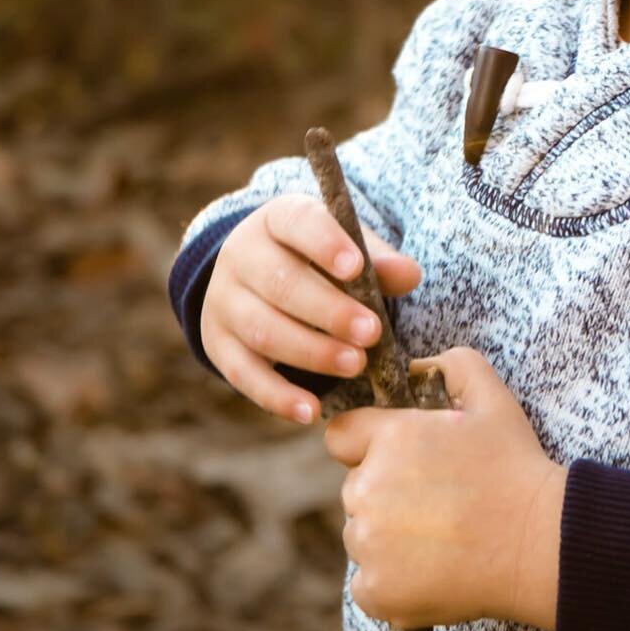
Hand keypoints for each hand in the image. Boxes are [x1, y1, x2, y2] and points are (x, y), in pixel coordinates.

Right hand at [201, 192, 422, 423]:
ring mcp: (224, 302)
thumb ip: (377, 262)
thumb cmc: (316, 261)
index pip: (297, 223)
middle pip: (280, 283)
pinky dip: (277, 396)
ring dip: (311, 352)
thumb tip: (410, 275)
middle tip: (372, 333)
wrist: (256, 279)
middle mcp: (241, 256)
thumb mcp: (345, 250)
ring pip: (263, 329)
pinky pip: (243, 374)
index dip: (325, 244)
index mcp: (276, 220)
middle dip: (328, 311)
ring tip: (355, 365)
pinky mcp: (218, 345)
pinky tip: (309, 410)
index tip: (357, 268)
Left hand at [325, 346, 568, 630]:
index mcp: (390, 438)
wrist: (540, 543)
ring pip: (361, 537)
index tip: (401, 462)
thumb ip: (449, 366)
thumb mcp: (492, 398)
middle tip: (436, 505)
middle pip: (355, 491)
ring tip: (441, 540)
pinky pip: (367, 584)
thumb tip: (415, 368)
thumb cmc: (516, 467)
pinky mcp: (376, 590)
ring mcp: (368, 543)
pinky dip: (392, 583)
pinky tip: (433, 572)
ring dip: (388, 539)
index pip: (342, 437)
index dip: (368, 447)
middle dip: (385, 495)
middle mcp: (368, 488)